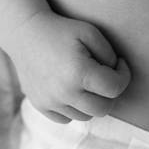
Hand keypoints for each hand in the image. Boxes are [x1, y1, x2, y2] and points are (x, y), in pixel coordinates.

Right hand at [8, 10, 130, 123]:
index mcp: (79, 73)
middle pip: (103, 108)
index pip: (115, 88)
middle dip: (110, 93)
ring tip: (87, 82)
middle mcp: (64, 92)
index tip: (119, 63)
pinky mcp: (40, 106)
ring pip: (85, 116)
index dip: (123, 75)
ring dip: (92, 101)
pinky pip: (66, 118)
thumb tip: (114, 76)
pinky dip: (73, 108)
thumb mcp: (90, 32)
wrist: (24, 32)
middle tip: (105, 76)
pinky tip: (71, 90)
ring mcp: (50, 102)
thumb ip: (109, 55)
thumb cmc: (60, 30)